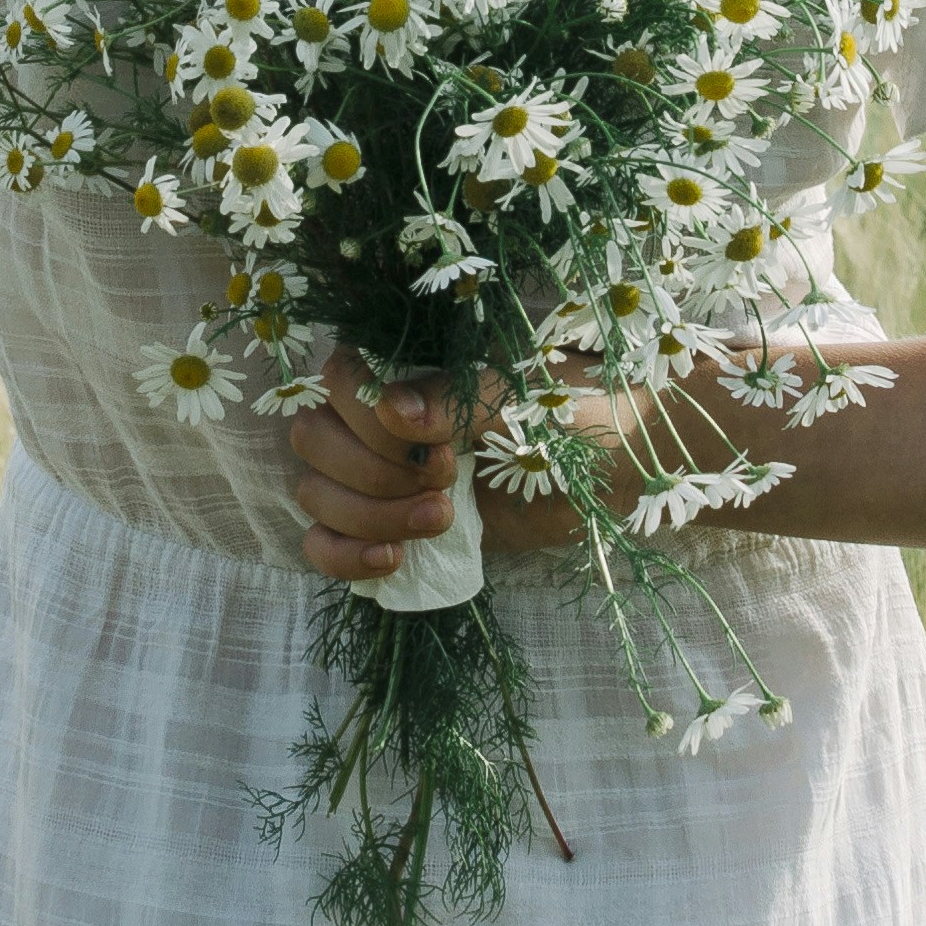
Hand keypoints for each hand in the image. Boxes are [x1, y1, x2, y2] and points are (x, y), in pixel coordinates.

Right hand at [289, 354, 584, 580]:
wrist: (612, 469)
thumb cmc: (568, 410)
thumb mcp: (517, 395)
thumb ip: (454, 398)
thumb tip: (394, 410)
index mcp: (403, 364)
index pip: (335, 381)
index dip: (370, 421)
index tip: (437, 443)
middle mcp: (376, 416)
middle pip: (314, 442)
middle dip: (372, 471)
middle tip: (446, 481)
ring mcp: (377, 474)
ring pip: (316, 495)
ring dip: (369, 515)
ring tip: (441, 519)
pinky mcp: (388, 527)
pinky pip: (324, 544)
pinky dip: (344, 557)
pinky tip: (393, 560)